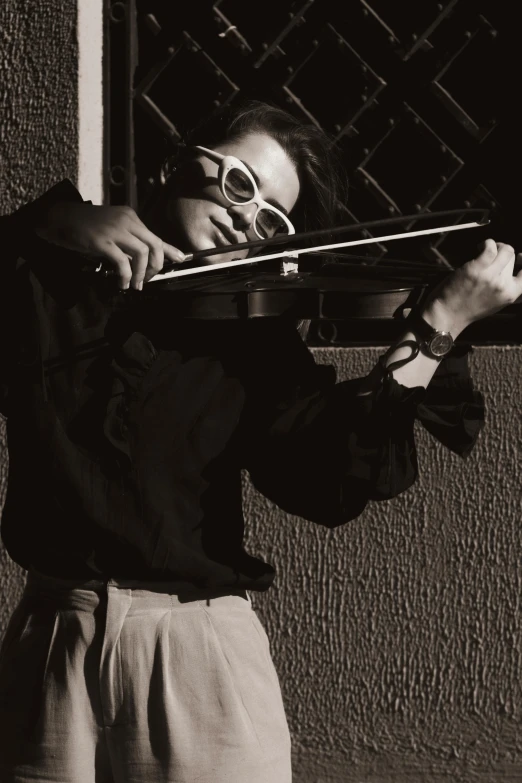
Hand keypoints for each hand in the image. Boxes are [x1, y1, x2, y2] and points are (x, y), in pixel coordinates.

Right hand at [35, 202, 185, 289]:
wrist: (58, 217)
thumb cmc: (85, 226)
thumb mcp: (112, 229)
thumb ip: (129, 240)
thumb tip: (146, 259)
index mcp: (130, 216)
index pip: (155, 235)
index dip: (168, 250)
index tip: (180, 260)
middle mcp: (126, 220)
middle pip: (154, 244)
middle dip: (156, 266)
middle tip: (148, 279)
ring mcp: (114, 230)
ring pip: (142, 253)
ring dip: (141, 273)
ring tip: (135, 284)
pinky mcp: (101, 241)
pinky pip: (122, 262)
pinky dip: (125, 276)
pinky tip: (121, 283)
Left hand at [422, 239, 521, 335]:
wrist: (448, 315)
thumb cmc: (468, 310)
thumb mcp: (495, 303)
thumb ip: (506, 291)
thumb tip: (512, 273)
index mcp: (510, 295)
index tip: (517, 257)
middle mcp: (503, 285)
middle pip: (511, 257)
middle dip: (502, 252)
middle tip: (490, 255)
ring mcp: (490, 276)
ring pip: (504, 250)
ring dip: (496, 246)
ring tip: (483, 250)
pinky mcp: (476, 268)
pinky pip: (490, 247)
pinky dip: (486, 243)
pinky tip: (479, 248)